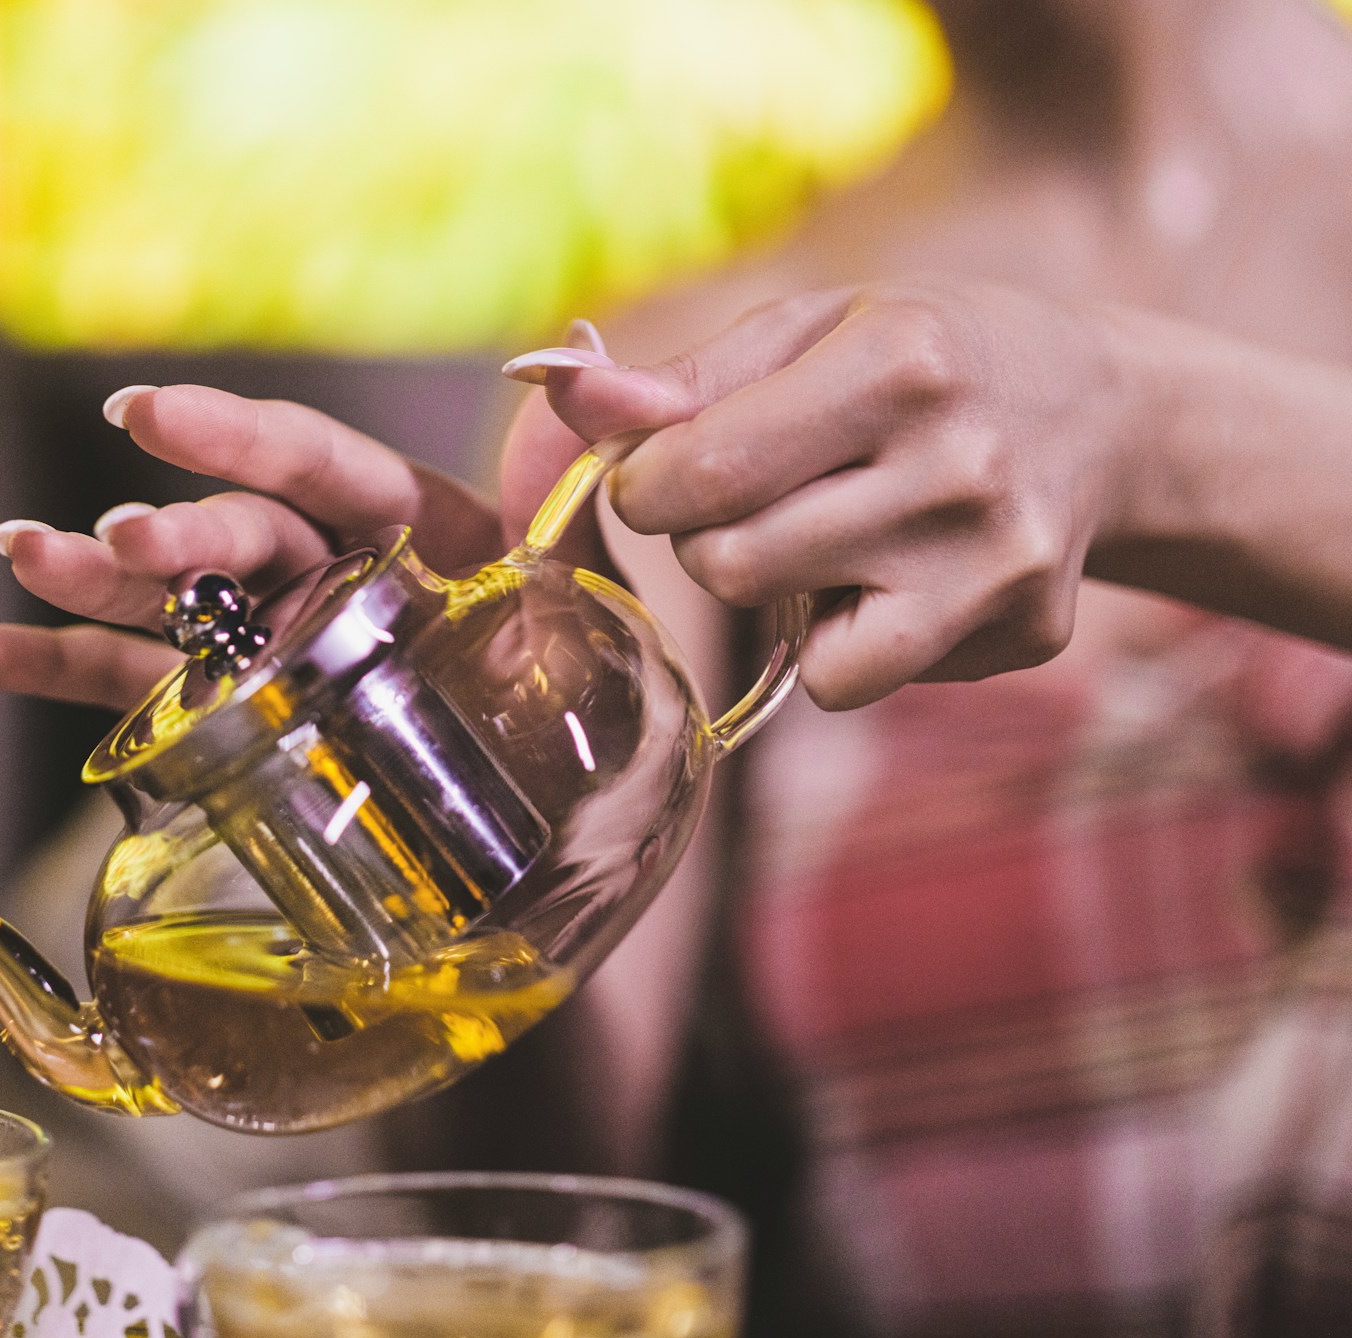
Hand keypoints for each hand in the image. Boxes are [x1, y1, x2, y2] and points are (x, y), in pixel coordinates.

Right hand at [0, 365, 607, 708]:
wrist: (562, 837)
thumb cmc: (581, 705)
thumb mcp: (588, 591)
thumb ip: (572, 483)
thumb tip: (584, 352)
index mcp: (412, 522)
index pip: (316, 462)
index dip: (234, 440)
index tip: (148, 418)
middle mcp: (329, 570)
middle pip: (235, 536)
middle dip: (170, 535)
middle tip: (119, 543)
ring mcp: (269, 641)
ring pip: (163, 603)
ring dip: (84, 580)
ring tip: (21, 558)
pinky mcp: (225, 714)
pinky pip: (130, 686)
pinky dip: (48, 667)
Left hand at [508, 279, 1141, 708]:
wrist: (1106, 413)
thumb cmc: (926, 359)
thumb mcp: (813, 328)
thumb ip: (682, 376)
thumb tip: (560, 388)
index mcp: (901, 362)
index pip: (702, 469)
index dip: (646, 484)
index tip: (664, 468)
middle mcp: (961, 467)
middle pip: (731, 564)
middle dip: (709, 537)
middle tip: (759, 494)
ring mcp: (999, 565)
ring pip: (791, 639)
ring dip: (773, 591)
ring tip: (827, 530)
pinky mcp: (1023, 635)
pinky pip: (856, 681)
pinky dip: (843, 645)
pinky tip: (887, 579)